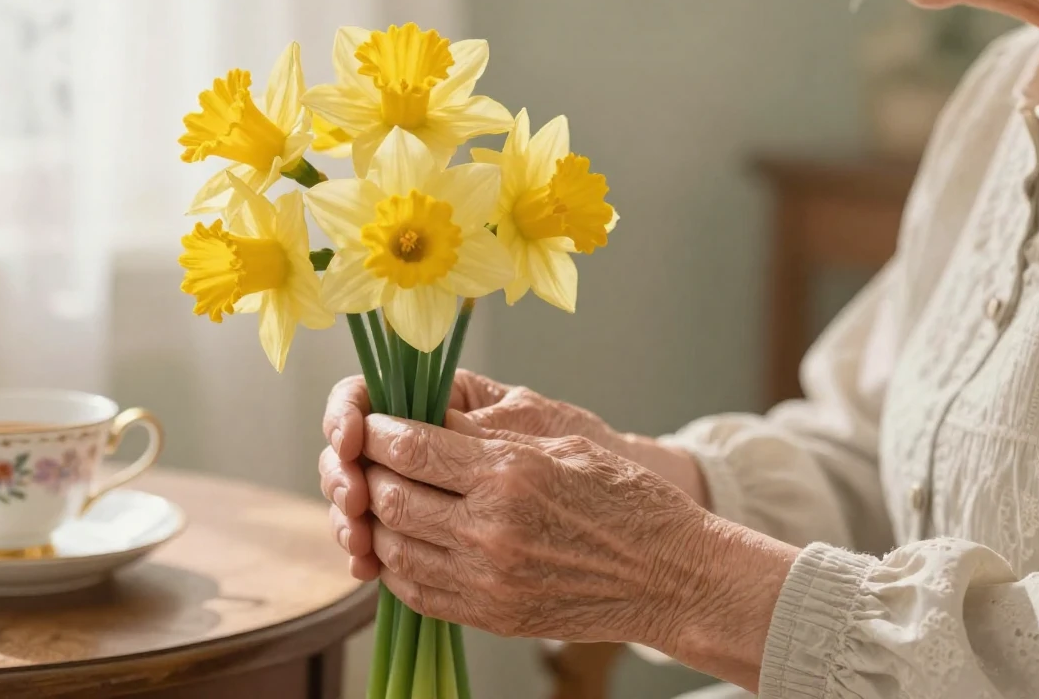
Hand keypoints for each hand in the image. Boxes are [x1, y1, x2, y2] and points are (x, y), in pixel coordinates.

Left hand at [319, 372, 706, 577]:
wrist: (670, 575)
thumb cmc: (623, 498)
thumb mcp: (559, 444)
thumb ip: (486, 438)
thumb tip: (423, 423)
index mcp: (509, 474)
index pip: (410, 448)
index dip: (376, 431)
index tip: (369, 422)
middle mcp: (491, 530)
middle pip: (390, 498)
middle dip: (369, 474)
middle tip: (369, 460)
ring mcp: (488, 580)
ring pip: (394, 548)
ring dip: (377, 523)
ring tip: (384, 501)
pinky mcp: (492, 616)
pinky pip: (417, 592)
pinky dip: (398, 566)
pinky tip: (406, 544)